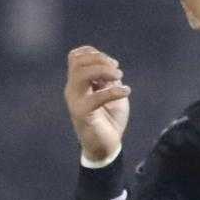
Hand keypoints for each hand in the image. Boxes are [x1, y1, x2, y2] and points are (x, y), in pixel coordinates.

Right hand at [64, 45, 130, 162]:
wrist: (106, 146)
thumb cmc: (109, 118)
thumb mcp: (112, 91)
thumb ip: (108, 78)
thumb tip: (110, 65)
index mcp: (79, 83)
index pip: (75, 57)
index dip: (94, 53)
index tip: (113, 63)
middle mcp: (73, 89)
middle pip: (76, 61)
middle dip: (100, 59)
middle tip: (117, 70)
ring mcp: (75, 101)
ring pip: (80, 74)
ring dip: (103, 71)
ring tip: (119, 77)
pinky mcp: (81, 114)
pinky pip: (94, 97)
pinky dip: (112, 91)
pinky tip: (126, 91)